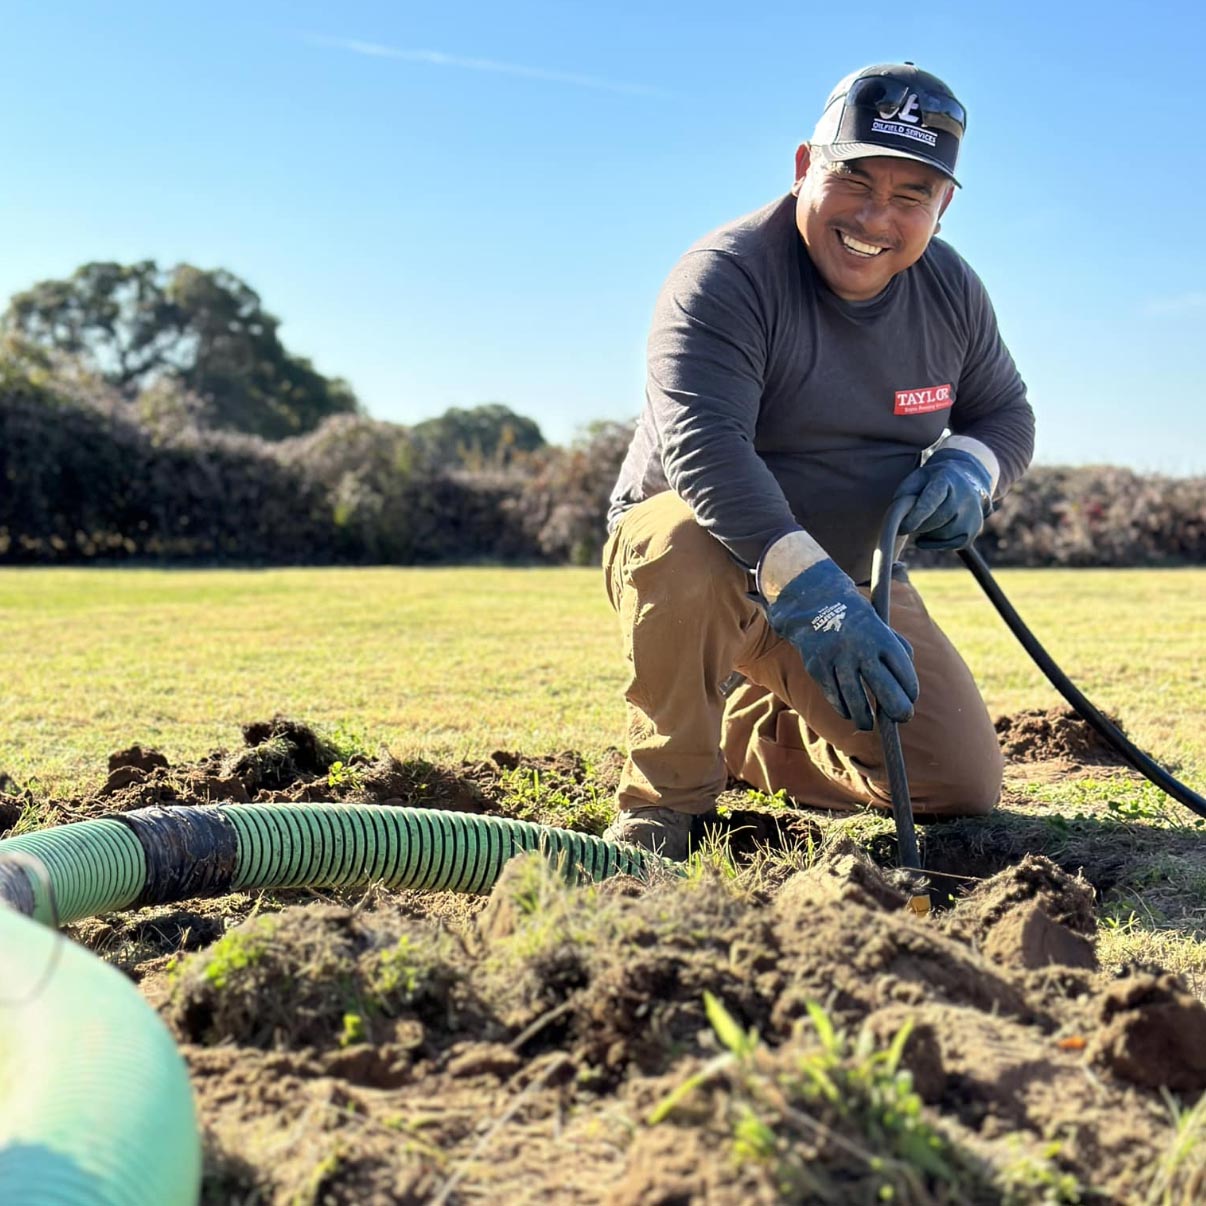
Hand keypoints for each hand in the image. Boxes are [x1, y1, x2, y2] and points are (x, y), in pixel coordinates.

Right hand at [766, 559, 917, 730]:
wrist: (813, 603)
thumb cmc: (856, 619)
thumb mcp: (880, 624)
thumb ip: (898, 650)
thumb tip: (907, 688)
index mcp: (880, 636)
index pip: (903, 671)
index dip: (910, 689)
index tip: (911, 698)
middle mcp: (860, 647)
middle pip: (885, 690)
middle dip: (898, 710)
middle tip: (903, 717)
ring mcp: (836, 658)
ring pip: (856, 700)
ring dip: (865, 718)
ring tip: (869, 724)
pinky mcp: (817, 666)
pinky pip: (833, 696)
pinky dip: (842, 708)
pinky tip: (849, 713)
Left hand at [893, 448, 992, 549]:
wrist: (966, 480)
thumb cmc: (931, 482)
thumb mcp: (916, 478)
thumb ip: (904, 495)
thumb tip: (899, 518)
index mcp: (945, 479)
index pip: (931, 501)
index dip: (915, 517)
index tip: (902, 528)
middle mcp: (965, 496)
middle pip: (936, 521)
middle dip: (919, 525)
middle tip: (910, 523)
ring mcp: (972, 515)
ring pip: (942, 535)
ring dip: (927, 533)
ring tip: (924, 522)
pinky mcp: (973, 531)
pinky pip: (949, 545)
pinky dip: (935, 543)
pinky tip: (930, 533)